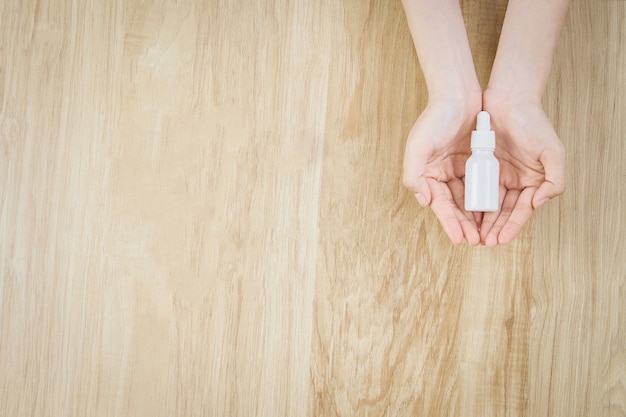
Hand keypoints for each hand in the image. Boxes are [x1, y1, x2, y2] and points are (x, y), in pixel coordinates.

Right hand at [403, 94, 482, 245]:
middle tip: (477, 241)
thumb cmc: (436, 117)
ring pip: (470, 198)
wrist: (459, 92)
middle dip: (465, 225)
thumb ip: (413, 174)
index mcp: (427, 174)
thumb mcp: (418, 145)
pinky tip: (496, 211)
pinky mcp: (475, 161)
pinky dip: (488, 197)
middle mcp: (442, 174)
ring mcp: (460, 168)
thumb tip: (422, 200)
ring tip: (487, 233)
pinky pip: (483, 183)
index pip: (439, 204)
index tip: (460, 239)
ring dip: (477, 216)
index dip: (449, 223)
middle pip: (455, 206)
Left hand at [479, 89, 565, 246]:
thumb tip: (538, 204)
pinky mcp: (480, 164)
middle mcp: (515, 180)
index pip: (521, 210)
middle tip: (483, 242)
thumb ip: (555, 179)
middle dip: (494, 228)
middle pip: (503, 211)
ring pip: (487, 202)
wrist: (509, 97)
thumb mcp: (552, 151)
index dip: (511, 226)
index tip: (500, 240)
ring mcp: (496, 173)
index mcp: (533, 180)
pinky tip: (463, 213)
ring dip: (480, 219)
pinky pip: (473, 186)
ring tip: (472, 234)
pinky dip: (469, 200)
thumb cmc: (533, 122)